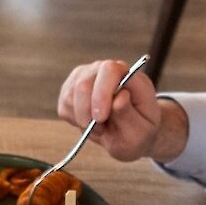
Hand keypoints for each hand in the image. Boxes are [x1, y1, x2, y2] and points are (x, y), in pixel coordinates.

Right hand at [54, 60, 189, 163]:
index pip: (109, 70)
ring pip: (70, 95)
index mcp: (128, 75)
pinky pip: (64, 106)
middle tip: (99, 130)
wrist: (132, 134)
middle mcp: (104, 70)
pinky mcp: (71, 89)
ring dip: (82, 119)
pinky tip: (89, 124)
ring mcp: (85, 77)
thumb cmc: (139, 131)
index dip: (102, 93)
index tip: (100, 118)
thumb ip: (130, 114)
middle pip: (83, 83)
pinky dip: (74, 120)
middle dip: (87, 112)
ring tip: (99, 128)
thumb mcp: (141, 130)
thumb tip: (118, 97)